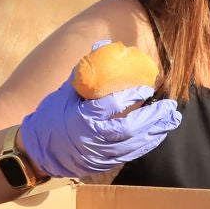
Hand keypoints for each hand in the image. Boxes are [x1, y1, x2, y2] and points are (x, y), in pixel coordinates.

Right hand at [18, 66, 180, 178]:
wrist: (37, 153)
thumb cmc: (51, 117)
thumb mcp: (64, 93)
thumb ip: (86, 73)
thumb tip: (104, 44)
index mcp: (79, 118)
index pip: (110, 106)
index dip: (130, 96)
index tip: (146, 87)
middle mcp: (91, 138)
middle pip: (128, 128)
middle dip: (152, 117)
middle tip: (169, 105)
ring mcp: (98, 154)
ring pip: (132, 144)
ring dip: (155, 131)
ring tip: (171, 118)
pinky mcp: (103, 164)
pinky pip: (130, 155)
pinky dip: (146, 144)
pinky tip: (159, 134)